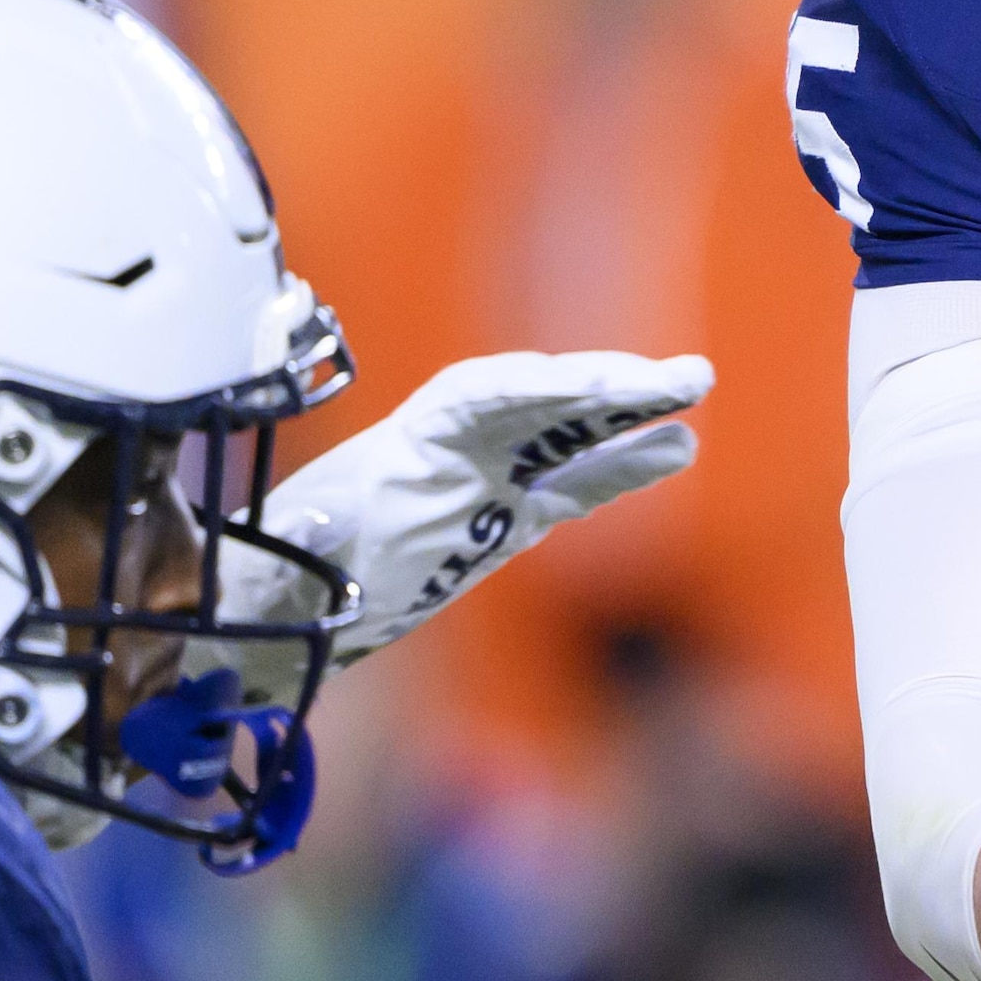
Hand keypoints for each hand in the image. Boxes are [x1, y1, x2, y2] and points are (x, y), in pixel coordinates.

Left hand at [237, 351, 713, 676]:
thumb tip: (330, 515)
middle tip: (679, 374)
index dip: (544, 389)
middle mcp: (457, 446)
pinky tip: (679, 449)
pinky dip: (625, 467)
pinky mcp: (512, 517)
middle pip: (542, 401)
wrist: (288, 606)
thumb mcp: (294, 551)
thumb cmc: (285, 573)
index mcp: (406, 440)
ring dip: (632, 410)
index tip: (599, 387)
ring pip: (570, 432)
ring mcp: (490, 478)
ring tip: (695, 388)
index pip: (484, 397)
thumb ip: (318, 531)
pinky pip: (577, 484)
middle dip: (609, 385)